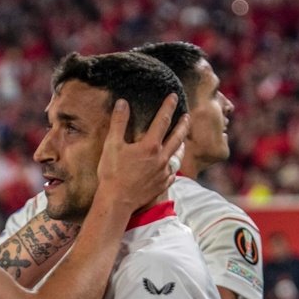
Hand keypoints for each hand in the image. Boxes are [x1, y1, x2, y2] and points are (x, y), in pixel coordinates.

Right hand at [96, 95, 187, 214]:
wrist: (117, 201)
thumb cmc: (112, 173)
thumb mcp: (112, 145)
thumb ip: (118, 123)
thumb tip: (123, 103)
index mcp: (150, 146)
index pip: (163, 121)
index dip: (168, 107)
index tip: (174, 97)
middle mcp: (161, 158)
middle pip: (177, 137)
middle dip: (183, 125)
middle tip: (187, 116)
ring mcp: (163, 173)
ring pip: (178, 156)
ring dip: (182, 145)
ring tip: (184, 140)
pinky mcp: (162, 185)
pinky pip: (173, 173)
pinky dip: (174, 167)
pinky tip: (173, 166)